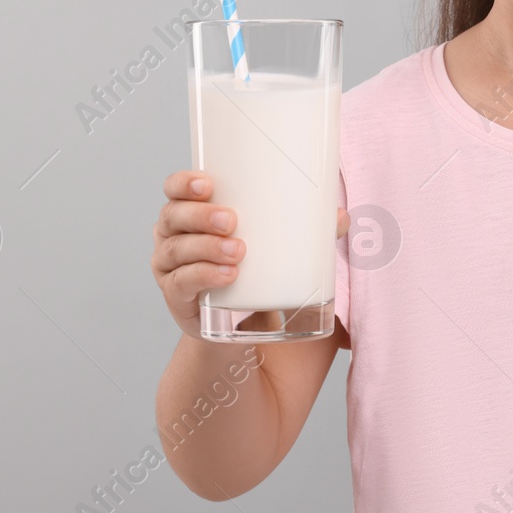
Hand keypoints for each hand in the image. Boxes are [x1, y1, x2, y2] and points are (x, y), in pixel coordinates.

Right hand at [152, 170, 349, 340]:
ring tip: (238, 250)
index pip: (175, 190)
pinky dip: (203, 276)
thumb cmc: (255, 273)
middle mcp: (173, 237)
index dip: (184, 183)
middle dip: (201, 215)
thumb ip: (308, 231)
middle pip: (173, 216)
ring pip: (177, 249)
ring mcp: (171, 269)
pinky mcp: (178, 299)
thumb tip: (342, 216)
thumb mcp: (278, 247)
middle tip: (232, 220)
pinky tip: (227, 276)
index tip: (208, 183)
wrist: (241, 329)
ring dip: (206, 246)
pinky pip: (182, 283)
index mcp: (192, 214)